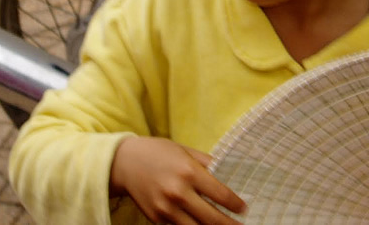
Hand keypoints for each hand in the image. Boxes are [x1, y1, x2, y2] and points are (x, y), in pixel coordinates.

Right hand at [110, 136, 246, 223]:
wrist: (124, 162)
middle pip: (212, 218)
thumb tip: (228, 171)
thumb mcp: (184, 150)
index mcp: (189, 172)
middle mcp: (178, 192)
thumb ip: (206, 163)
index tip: (244, 208)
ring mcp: (166, 208)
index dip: (236, 205)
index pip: (221, 195)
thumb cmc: (158, 152)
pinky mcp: (156, 219)